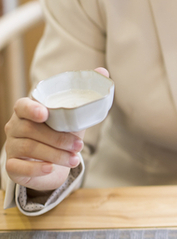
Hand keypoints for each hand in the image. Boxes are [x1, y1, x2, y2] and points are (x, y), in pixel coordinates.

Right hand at [4, 67, 108, 191]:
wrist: (50, 160)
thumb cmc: (59, 132)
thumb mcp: (71, 115)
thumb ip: (84, 94)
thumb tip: (103, 70)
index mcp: (27, 110)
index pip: (23, 106)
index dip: (32, 108)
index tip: (45, 114)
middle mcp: (15, 126)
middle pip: (31, 130)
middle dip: (57, 139)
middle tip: (79, 145)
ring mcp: (11, 146)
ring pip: (30, 149)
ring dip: (55, 154)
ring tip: (74, 159)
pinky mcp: (12, 166)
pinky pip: (20, 168)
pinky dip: (36, 168)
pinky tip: (50, 168)